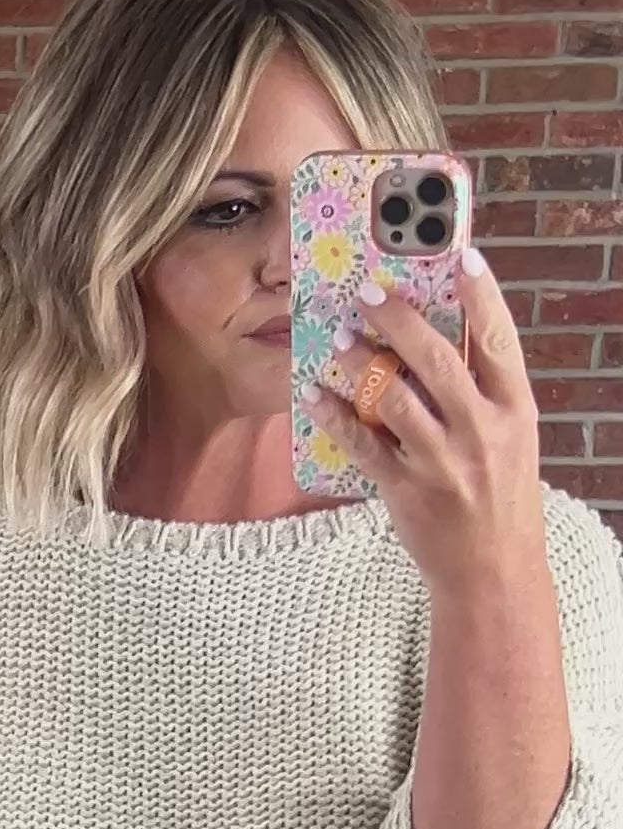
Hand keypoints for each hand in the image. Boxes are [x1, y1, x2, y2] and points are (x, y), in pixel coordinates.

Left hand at [316, 254, 546, 596]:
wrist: (494, 570)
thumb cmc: (500, 495)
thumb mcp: (511, 436)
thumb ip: (483, 391)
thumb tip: (443, 336)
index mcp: (514, 409)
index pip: (498, 340)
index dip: (481, 296)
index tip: (462, 257)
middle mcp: (481, 430)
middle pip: (435, 359)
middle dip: (398, 319)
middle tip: (369, 292)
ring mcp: (442, 461)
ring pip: (392, 397)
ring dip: (360, 361)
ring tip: (339, 338)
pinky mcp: (406, 489)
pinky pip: (361, 444)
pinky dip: (334, 415)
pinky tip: (314, 394)